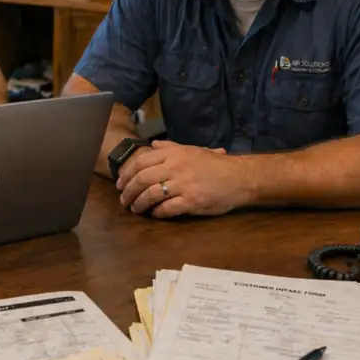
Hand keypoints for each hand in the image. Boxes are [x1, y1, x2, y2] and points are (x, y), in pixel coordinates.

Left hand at [116, 141, 249, 217]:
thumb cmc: (215, 164)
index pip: (141, 162)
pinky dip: (157, 213)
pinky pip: (167, 208)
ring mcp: (183, 184)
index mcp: (174, 154)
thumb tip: (153, 145)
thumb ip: (171, 147)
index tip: (120, 183)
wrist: (239, 177)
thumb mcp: (192, 150)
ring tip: (135, 209)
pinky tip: (155, 214)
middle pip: (141, 179)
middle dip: (128, 191)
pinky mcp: (192, 201)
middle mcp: (176, 167)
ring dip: (139, 204)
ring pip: (151, 194)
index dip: (127, 174)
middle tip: (124, 200)